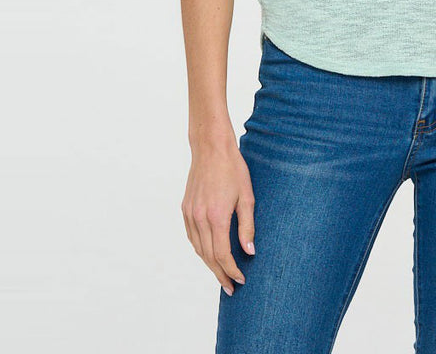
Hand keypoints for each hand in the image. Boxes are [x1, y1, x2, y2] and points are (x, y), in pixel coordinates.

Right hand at [182, 136, 255, 295]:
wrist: (211, 148)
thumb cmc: (233, 169)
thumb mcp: (247, 197)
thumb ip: (247, 226)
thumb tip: (249, 252)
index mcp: (217, 217)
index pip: (222, 254)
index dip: (231, 270)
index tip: (240, 280)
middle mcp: (200, 218)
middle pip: (208, 256)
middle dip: (220, 274)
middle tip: (230, 287)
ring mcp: (190, 214)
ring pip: (198, 248)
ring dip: (209, 264)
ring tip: (221, 274)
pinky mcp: (185, 208)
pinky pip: (191, 236)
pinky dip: (199, 249)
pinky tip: (208, 253)